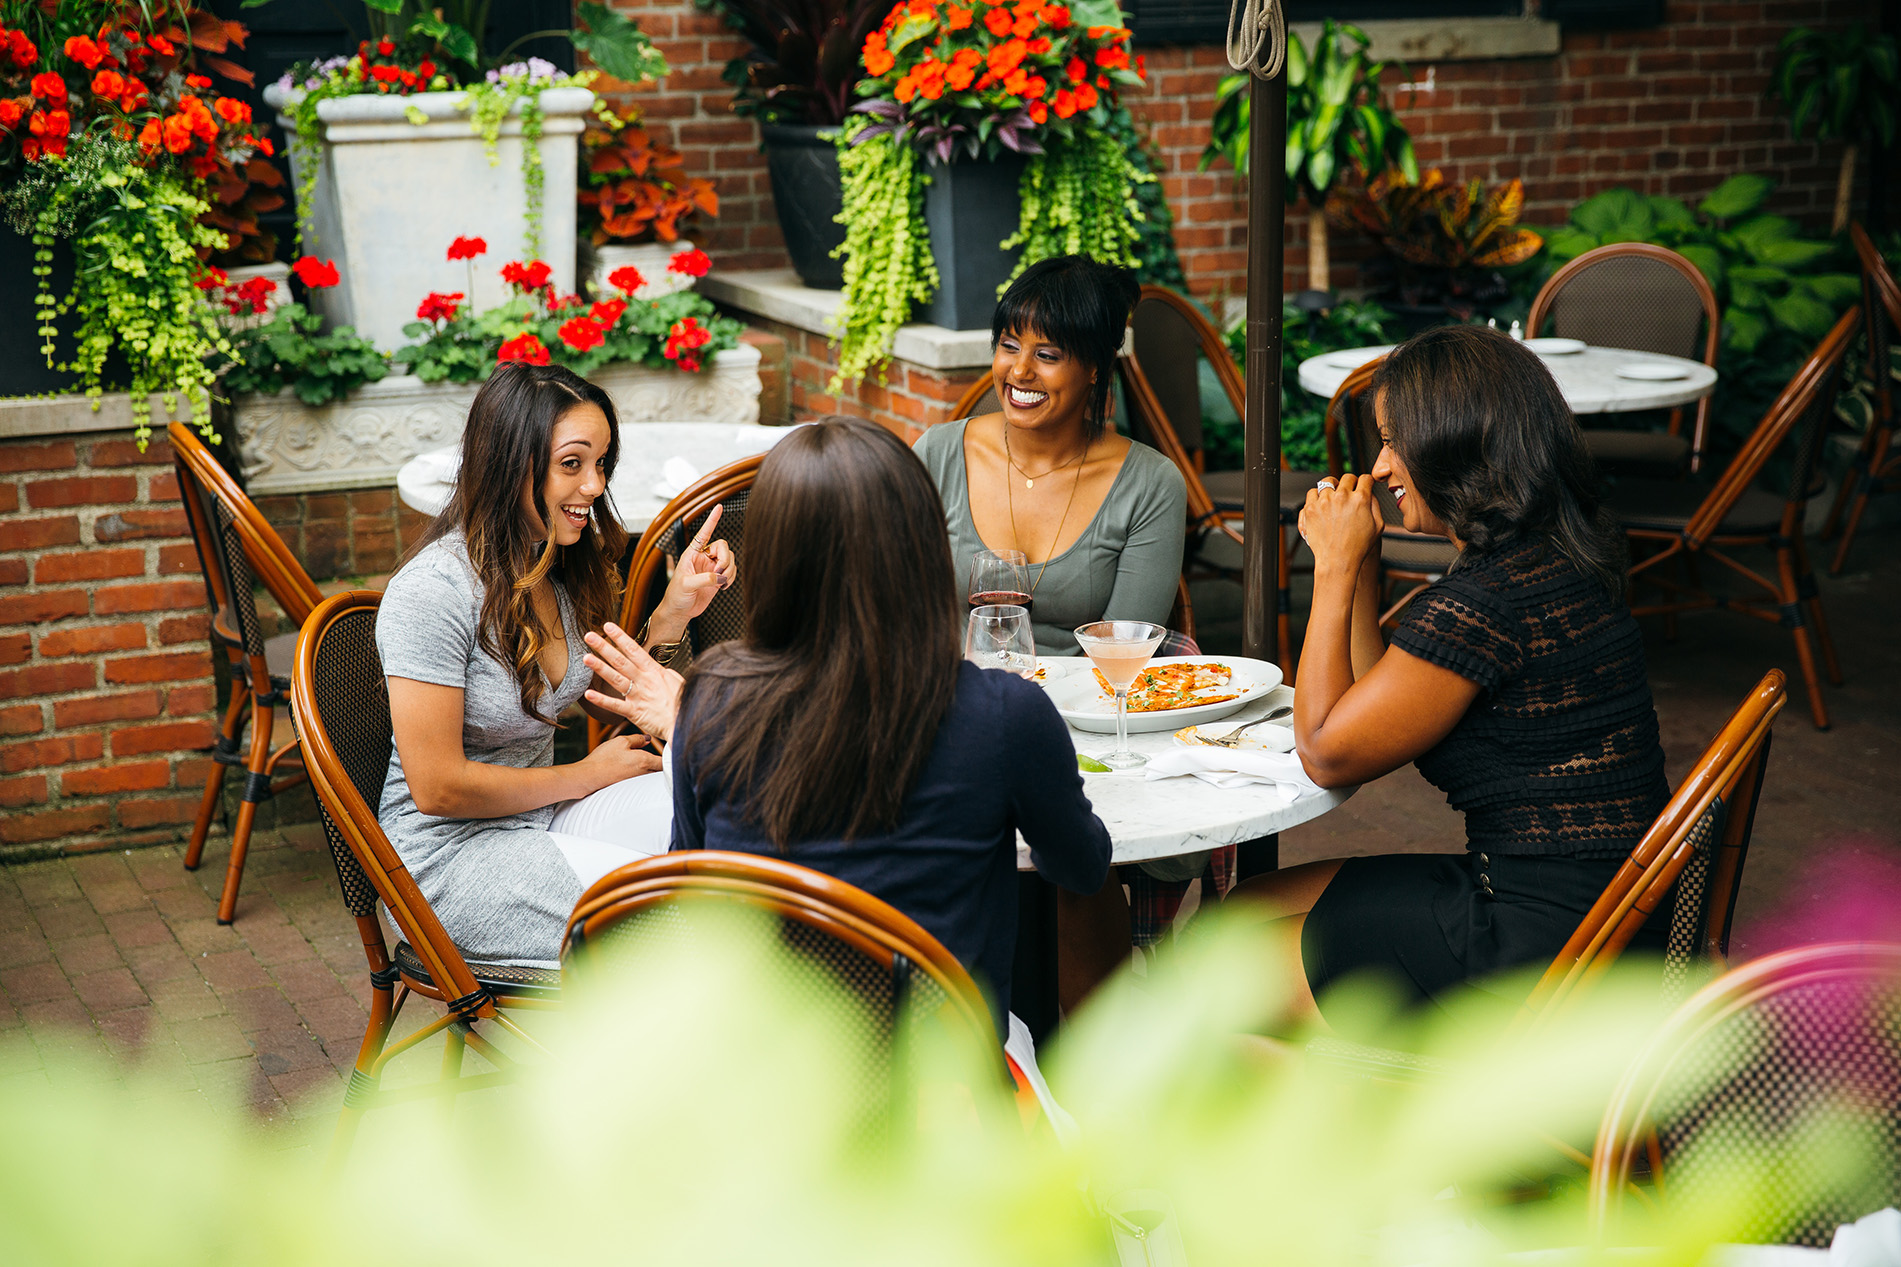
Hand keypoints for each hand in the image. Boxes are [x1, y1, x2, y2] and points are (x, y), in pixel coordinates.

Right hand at [575, 732, 661, 794]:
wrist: (589, 777)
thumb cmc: (604, 759)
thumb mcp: (621, 742)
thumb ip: (637, 739)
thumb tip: (647, 739)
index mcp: (645, 761)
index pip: (665, 761)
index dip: (669, 755)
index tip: (669, 750)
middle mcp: (645, 774)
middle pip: (660, 770)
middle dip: (661, 764)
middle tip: (659, 756)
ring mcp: (638, 783)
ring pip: (650, 776)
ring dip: (650, 770)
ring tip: (642, 763)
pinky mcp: (630, 788)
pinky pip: (641, 782)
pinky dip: (640, 776)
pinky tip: (630, 770)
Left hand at [584, 621, 684, 742]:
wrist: (686, 722)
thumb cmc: (684, 703)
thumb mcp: (678, 681)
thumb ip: (664, 673)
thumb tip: (659, 669)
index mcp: (654, 671)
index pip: (634, 649)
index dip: (620, 637)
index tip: (608, 626)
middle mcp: (644, 680)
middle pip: (621, 660)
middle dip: (604, 647)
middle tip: (589, 636)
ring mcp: (638, 696)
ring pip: (616, 678)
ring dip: (600, 668)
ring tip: (586, 658)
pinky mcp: (635, 713)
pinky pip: (615, 705)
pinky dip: (601, 700)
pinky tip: (588, 694)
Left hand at [652, 504, 735, 639]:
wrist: (680, 611)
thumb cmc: (676, 596)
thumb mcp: (686, 585)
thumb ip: (703, 579)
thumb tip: (719, 577)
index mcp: (691, 554)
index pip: (703, 533)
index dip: (712, 520)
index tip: (719, 507)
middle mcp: (703, 558)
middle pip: (723, 547)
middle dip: (725, 559)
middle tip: (720, 573)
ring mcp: (712, 568)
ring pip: (730, 559)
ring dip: (730, 571)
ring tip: (721, 583)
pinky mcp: (718, 578)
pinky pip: (732, 571)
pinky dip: (732, 578)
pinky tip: (724, 586)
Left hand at [1297, 474, 1381, 576]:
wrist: (1337, 561)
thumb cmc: (1358, 547)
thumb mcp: (1378, 526)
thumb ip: (1375, 505)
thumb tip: (1370, 493)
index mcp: (1361, 499)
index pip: (1365, 478)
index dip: (1366, 482)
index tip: (1363, 485)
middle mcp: (1342, 497)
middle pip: (1347, 478)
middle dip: (1350, 483)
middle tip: (1349, 492)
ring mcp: (1325, 501)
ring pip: (1328, 482)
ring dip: (1333, 488)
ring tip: (1334, 498)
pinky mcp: (1311, 508)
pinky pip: (1312, 492)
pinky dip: (1317, 496)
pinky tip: (1322, 504)